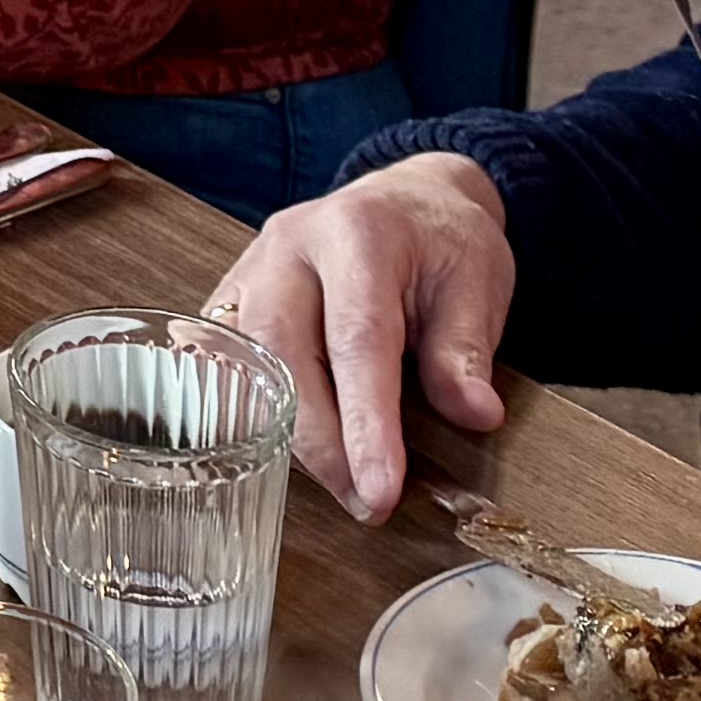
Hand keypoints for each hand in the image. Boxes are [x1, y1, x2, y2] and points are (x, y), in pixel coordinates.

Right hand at [216, 152, 515, 520]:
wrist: (407, 200)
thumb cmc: (442, 243)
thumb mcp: (477, 284)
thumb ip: (465, 349)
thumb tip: (474, 414)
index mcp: (357, 234)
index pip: (356, 337)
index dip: (366, 421)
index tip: (379, 490)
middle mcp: (290, 245)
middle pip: (279, 350)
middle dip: (316, 438)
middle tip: (363, 500)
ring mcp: (252, 266)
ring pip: (241, 359)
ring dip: (283, 433)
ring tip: (340, 482)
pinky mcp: (233, 293)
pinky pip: (223, 360)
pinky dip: (248, 411)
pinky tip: (284, 449)